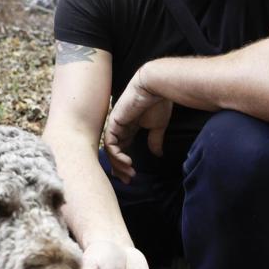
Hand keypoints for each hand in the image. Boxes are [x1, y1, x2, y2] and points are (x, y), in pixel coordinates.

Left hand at [104, 66, 171, 183]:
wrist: (156, 88)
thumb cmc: (158, 103)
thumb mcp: (157, 127)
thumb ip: (154, 140)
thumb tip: (158, 154)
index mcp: (129, 128)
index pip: (121, 149)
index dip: (123, 163)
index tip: (131, 176)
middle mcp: (120, 127)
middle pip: (113, 152)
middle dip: (118, 168)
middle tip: (127, 180)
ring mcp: (115, 125)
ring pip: (110, 150)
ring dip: (119, 165)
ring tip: (129, 174)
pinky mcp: (114, 122)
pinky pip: (110, 143)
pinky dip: (117, 155)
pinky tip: (127, 162)